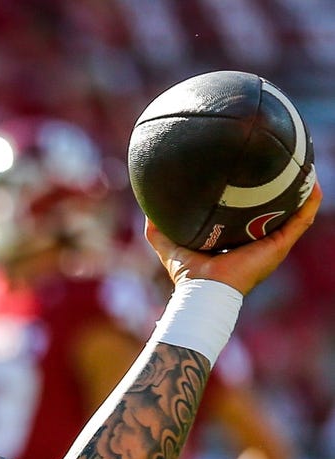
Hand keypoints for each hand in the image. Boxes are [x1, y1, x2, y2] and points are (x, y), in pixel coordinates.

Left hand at [146, 181, 322, 294]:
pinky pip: (301, 220)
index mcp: (236, 240)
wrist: (204, 289)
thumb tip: (147, 207)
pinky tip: (313, 184)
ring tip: (306, 168)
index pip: (248, 215)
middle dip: (280, 191)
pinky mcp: (279, 245)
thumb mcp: (167, 244)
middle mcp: (257, 240)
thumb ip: (157, 228)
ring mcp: (271, 243)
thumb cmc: (188, 273)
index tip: (252, 176)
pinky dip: (309, 203)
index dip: (251, 197)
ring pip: (294, 214)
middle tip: (283, 166)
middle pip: (274, 211)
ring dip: (301, 193)